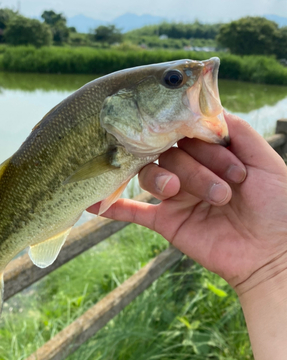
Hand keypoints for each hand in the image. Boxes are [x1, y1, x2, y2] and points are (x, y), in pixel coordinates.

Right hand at [89, 112, 286, 290]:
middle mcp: (191, 171)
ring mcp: (176, 196)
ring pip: (153, 174)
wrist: (274, 254)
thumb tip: (205, 106)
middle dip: (195, 166)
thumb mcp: (264, 160)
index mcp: (212, 154)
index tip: (211, 145)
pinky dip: (112, 205)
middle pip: (169, 151)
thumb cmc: (277, 206)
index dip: (198, 135)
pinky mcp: (166, 222)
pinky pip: (133, 212)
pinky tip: (90, 200)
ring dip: (166, 179)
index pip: (189, 131)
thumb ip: (235, 130)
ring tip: (180, 193)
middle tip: (224, 190)